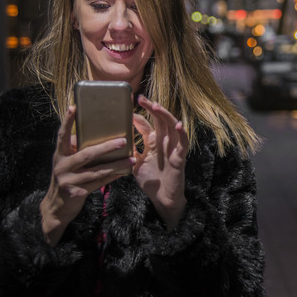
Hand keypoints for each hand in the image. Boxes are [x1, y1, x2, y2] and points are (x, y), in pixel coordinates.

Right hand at [39, 106, 134, 245]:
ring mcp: (68, 181)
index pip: (62, 135)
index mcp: (59, 155)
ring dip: (116, 165)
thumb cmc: (66, 177)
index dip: (67, 121)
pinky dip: (112, 177)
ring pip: (97, 171)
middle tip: (123, 140)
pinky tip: (124, 172)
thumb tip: (95, 134)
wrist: (56, 207)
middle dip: (106, 147)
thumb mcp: (66, 162)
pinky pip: (99, 183)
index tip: (74, 107)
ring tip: (131, 159)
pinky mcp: (77, 193)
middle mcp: (62, 166)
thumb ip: (76, 149)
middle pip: (86, 154)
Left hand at [133, 95, 187, 230]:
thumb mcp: (134, 164)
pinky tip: (178, 125)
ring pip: (172, 126)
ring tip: (156, 106)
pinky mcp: (180, 157)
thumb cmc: (151, 181)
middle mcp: (163, 142)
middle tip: (141, 98)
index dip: (138, 115)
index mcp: (152, 142)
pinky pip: (183, 143)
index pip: (146, 124)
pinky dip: (182, 133)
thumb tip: (113, 142)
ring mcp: (172, 148)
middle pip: (160, 119)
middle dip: (151, 108)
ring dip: (165, 115)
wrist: (162, 199)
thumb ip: (128, 151)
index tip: (127, 107)